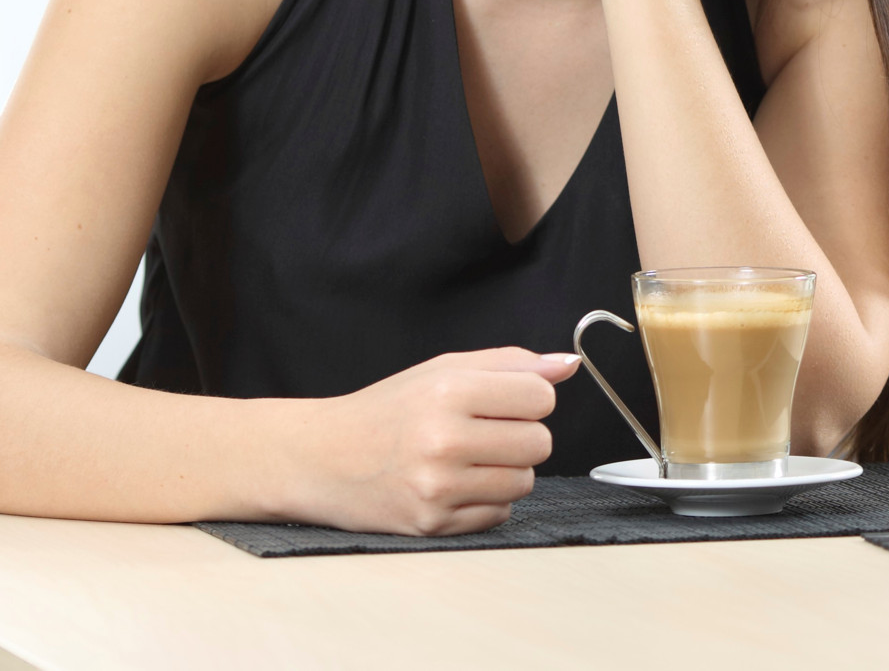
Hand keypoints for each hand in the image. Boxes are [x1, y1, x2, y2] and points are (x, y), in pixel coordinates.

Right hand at [293, 348, 579, 534]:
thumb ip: (510, 364)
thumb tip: (568, 364)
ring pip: (524, 482)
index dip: (529, 398)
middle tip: (483, 433)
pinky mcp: (432, 524)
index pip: (542, 397)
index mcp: (449, 391)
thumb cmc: (387, 410)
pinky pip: (498, 514)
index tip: (504, 401)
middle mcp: (443, 440)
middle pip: (540, 442)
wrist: (320, 458)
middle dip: (520, 436)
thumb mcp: (444, 370)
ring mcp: (437, 487)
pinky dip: (485, 501)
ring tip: (467, 459)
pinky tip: (453, 485)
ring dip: (506, 470)